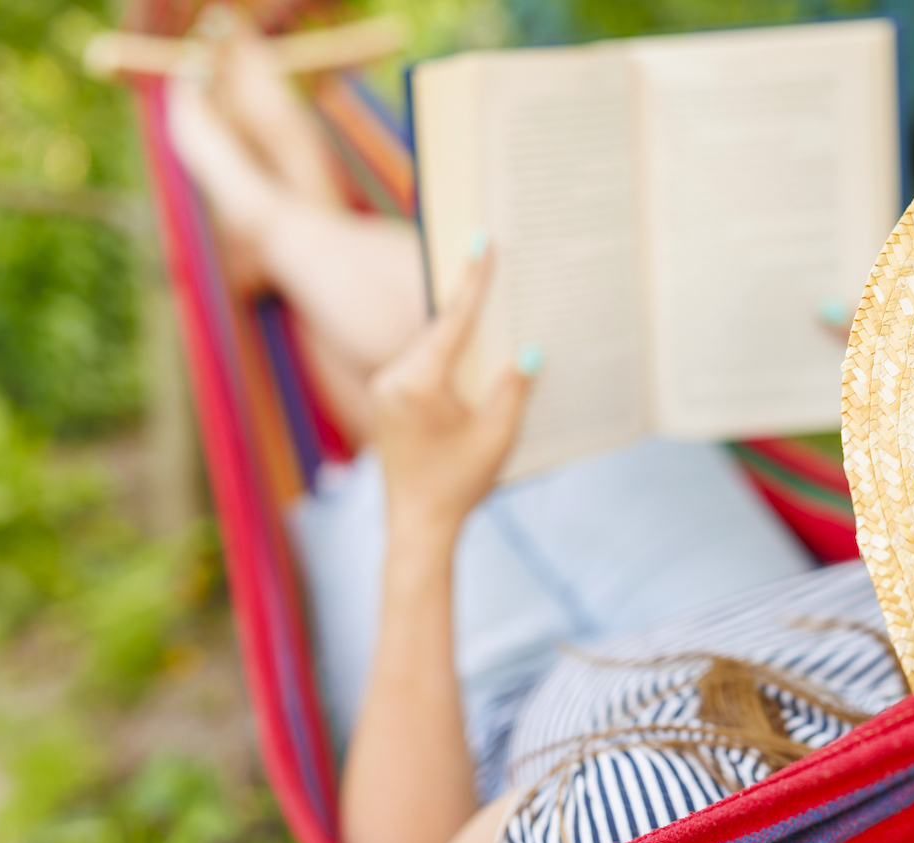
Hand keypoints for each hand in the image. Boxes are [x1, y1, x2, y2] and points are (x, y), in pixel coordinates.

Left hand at [368, 243, 534, 533]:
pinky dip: (442, 358)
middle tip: (493, 270)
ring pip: (427, 347)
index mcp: (418, 383)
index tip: (482, 245)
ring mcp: (383, 388)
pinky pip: (417, 365)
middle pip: (438, 331)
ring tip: (487, 316)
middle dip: (468, 309)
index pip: (451, 321)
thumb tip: (530, 349)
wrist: (418, 525)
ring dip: (456, 337)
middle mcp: (392, 378)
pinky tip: (466, 360)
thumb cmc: (459, 483)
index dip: (472, 282)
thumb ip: (513, 387)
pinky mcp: (384, 400)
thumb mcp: (498, 434)